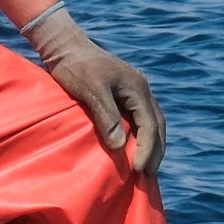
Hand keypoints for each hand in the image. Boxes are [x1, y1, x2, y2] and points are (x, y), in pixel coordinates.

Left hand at [24, 6, 164, 176]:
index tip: (139, 170)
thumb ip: (107, 116)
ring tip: (146, 167)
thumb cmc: (75, 67)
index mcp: (137, 88)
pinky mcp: (126, 93)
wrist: (65, 47)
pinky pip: (142, 118)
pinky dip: (144, 135)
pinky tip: (136, 147)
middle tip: (147, 176)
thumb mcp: (90, 90)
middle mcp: (142, 89)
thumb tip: (120, 147)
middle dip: (155, 151)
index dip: (147, 150)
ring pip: (153, 122)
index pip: (150, 125)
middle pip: (157, 125)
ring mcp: (136, 90)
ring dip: (153, 145)